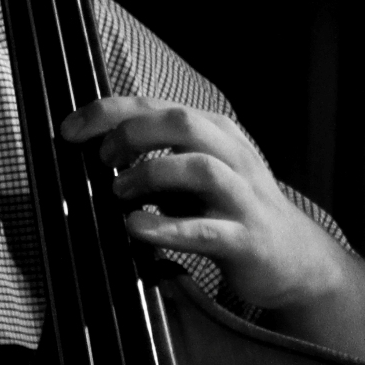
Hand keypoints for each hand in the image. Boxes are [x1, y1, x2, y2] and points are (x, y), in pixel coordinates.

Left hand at [60, 97, 344, 312]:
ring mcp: (242, 197)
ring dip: (150, 174)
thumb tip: (95, 154)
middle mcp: (233, 156)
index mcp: (216, 133)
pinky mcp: (246, 238)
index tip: (69, 130)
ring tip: (119, 191)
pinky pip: (205, 229)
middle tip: (102, 158)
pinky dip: (166, 227)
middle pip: (181, 122)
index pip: (156, 106)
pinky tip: (136, 228)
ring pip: (199, 167)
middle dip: (132, 133)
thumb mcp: (197, 174)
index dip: (108, 113)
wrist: (296, 258)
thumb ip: (158, 158)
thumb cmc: (233, 211)